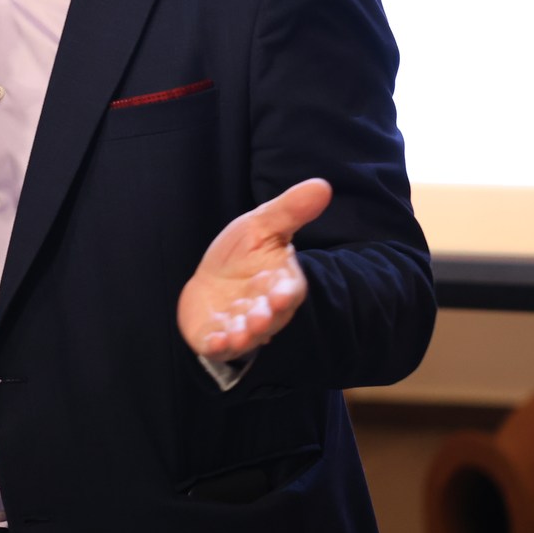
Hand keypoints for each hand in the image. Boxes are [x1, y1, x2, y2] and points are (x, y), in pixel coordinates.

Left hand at [177, 179, 332, 362]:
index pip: (289, 291)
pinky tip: (212, 343)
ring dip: (244, 335)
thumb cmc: (241, 255)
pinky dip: (217, 346)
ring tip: (239, 332)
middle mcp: (264, 308)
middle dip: (265, 318)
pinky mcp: (216, 337)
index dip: (286, 295)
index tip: (281, 295)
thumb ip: (289, 210)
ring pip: (247, 335)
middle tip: (259, 317)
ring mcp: (240, 325)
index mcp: (279, 283)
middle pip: (270, 317)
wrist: (210, 280)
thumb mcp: (261, 226)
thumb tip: (323, 185)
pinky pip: (219, 346)